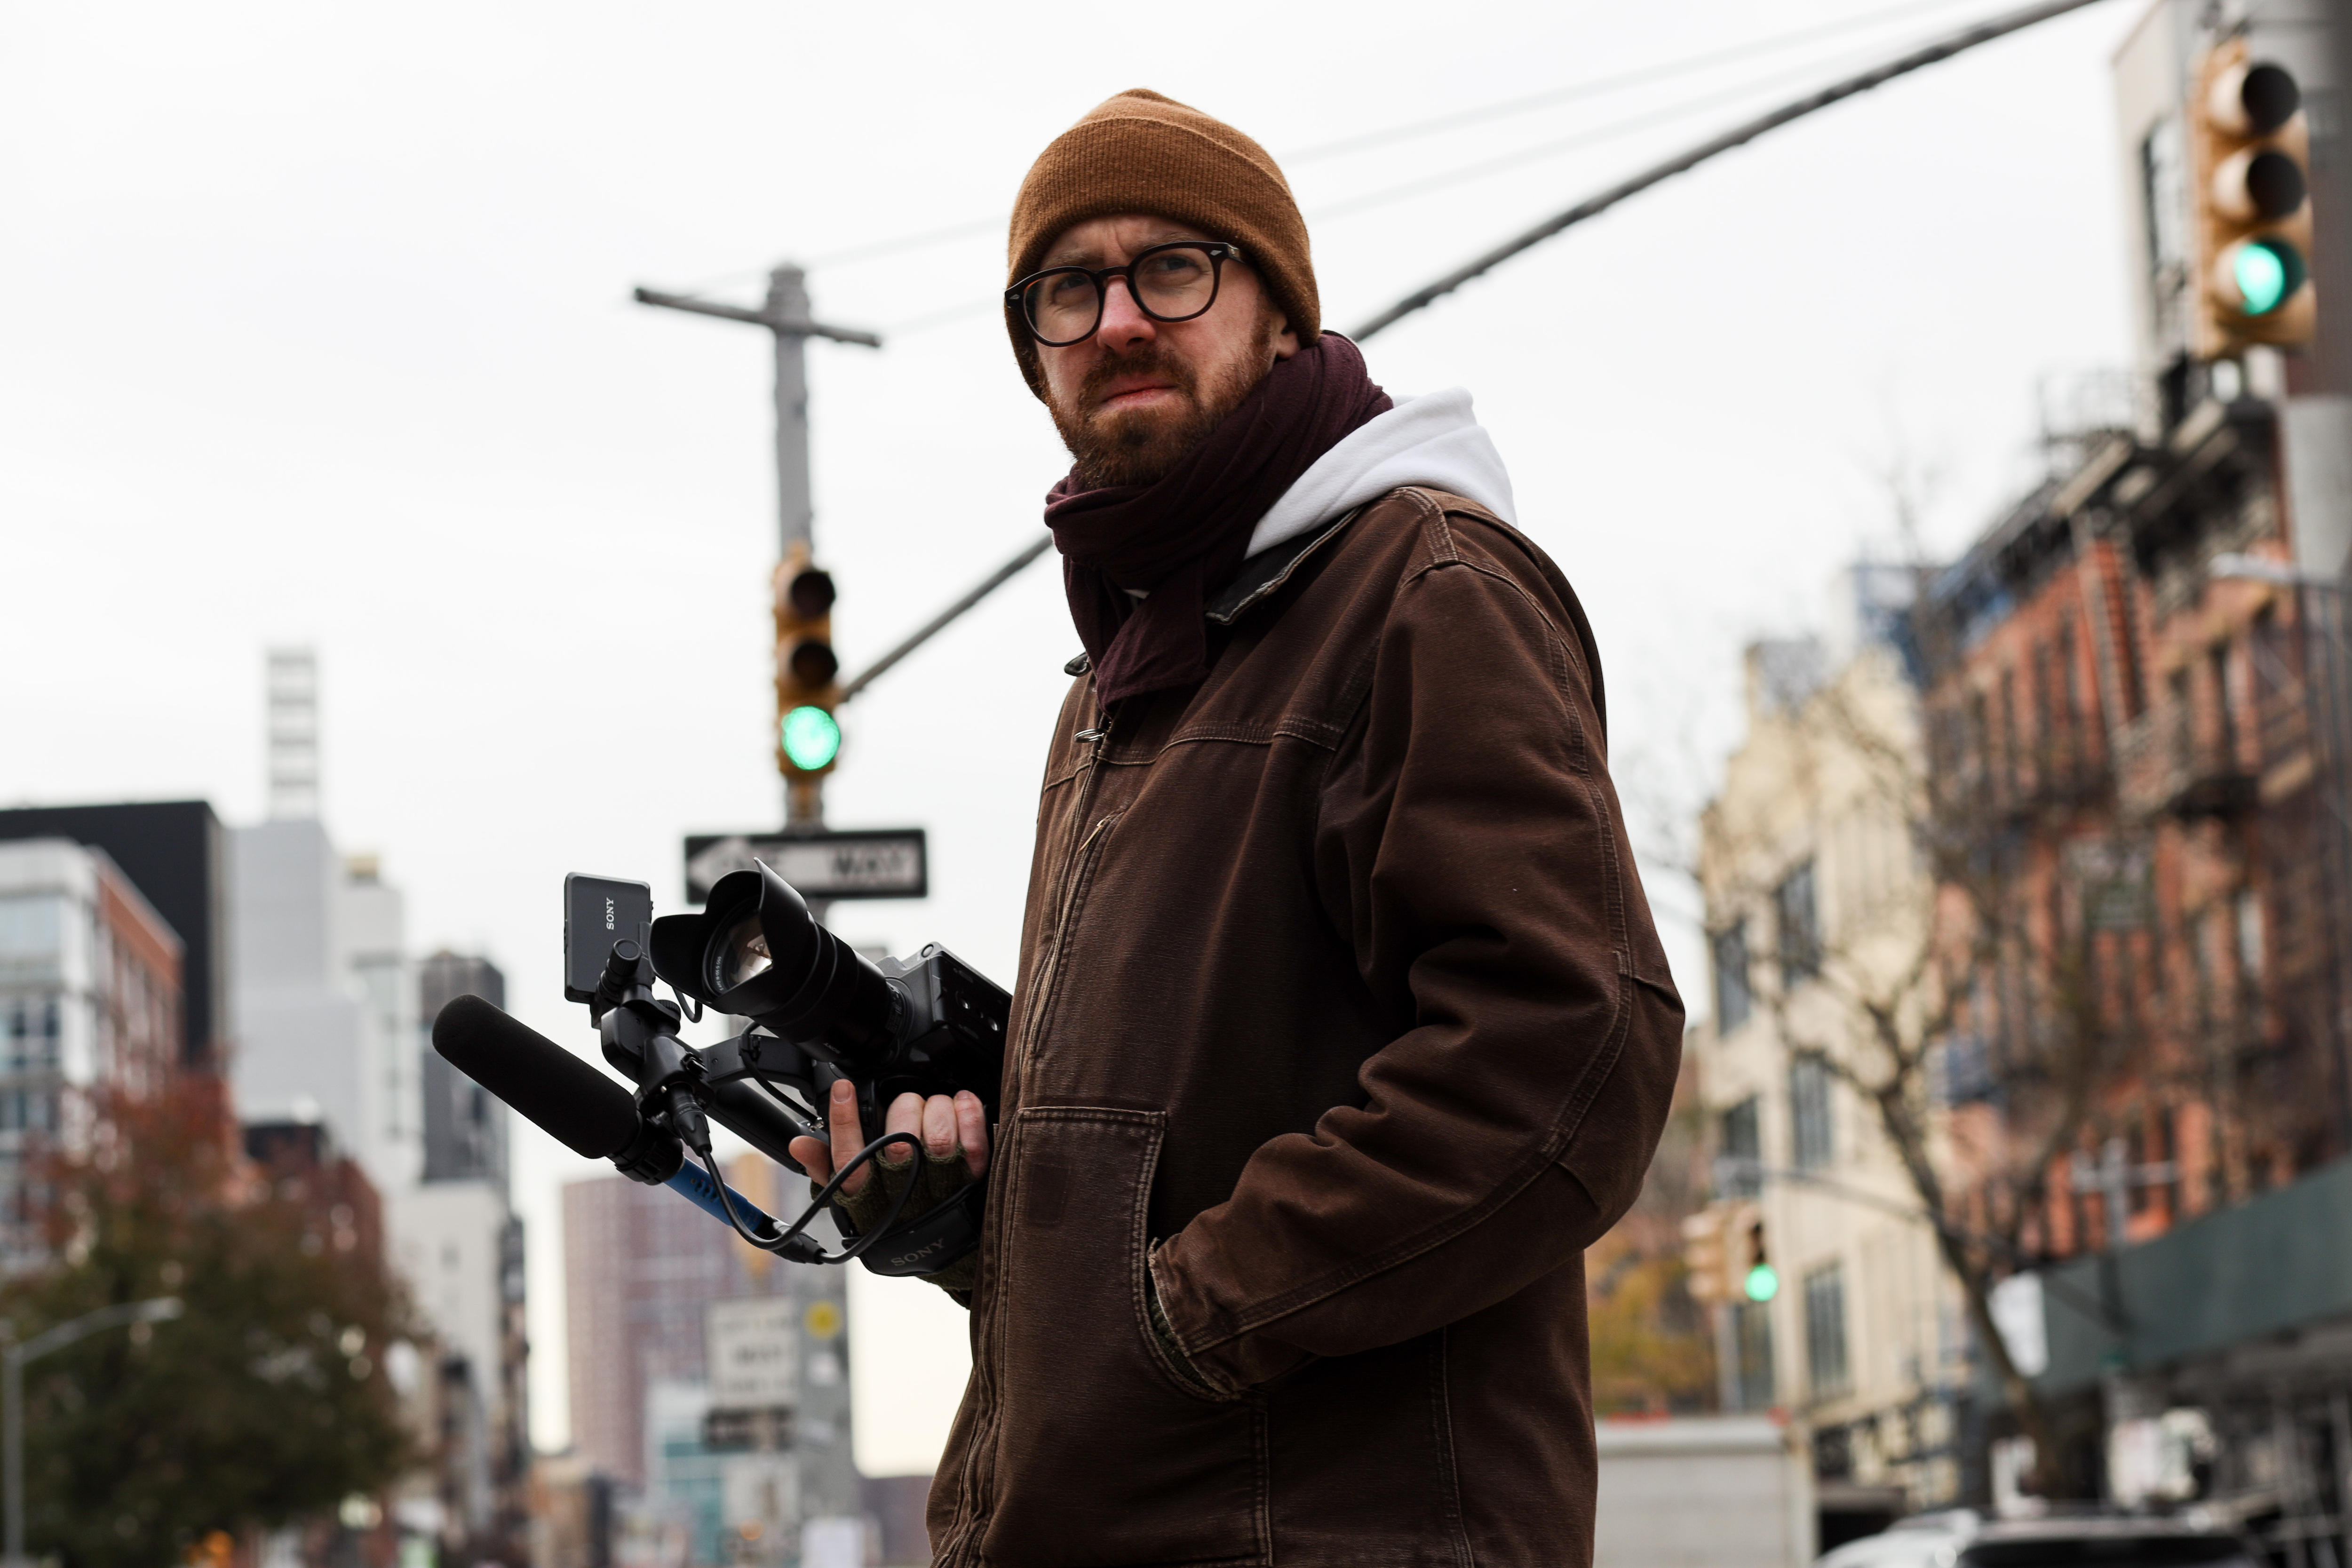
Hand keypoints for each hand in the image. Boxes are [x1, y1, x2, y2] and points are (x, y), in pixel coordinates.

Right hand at [787, 1078, 988, 1196]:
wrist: (943, 1249)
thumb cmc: (892, 1215)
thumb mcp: (850, 1198)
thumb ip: (825, 1167)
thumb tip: (798, 1144)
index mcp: (866, 1196)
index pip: (847, 1158)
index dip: (843, 1122)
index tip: (843, 1089)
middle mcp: (900, 1193)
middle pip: (897, 1142)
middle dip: (904, 1109)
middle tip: (909, 1104)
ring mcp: (939, 1190)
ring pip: (937, 1138)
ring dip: (938, 1109)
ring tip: (938, 1104)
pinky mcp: (971, 1183)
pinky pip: (974, 1144)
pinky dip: (969, 1114)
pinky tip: (963, 1102)